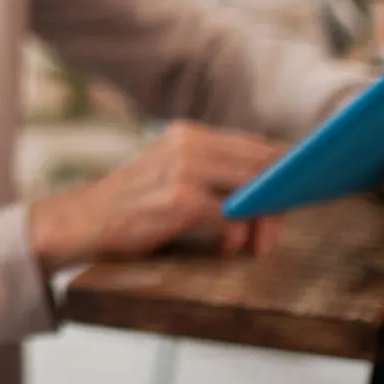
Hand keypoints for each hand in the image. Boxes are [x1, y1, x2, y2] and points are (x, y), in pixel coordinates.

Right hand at [29, 121, 287, 269]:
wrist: (79, 222)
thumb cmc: (130, 207)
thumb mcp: (170, 175)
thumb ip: (211, 172)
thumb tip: (268, 189)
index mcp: (189, 133)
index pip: (257, 145)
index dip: (286, 170)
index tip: (304, 191)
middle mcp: (189, 144)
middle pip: (263, 165)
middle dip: (281, 200)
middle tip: (277, 231)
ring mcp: (185, 170)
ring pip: (253, 189)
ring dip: (264, 221)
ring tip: (259, 245)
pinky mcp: (180, 201)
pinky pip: (232, 218)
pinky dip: (238, 237)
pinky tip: (227, 249)